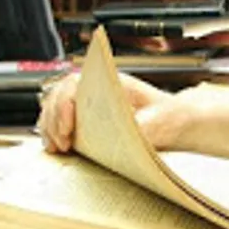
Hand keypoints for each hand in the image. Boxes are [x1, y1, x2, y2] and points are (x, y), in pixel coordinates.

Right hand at [38, 70, 184, 153]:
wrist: (178, 121)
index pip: (75, 84)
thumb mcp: (161, 120)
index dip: (64, 104)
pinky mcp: (90, 119)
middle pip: (59, 95)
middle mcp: (98, 90)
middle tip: (61, 143)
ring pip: (55, 106)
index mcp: (114, 82)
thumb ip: (143, 127)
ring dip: (50, 126)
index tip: (68, 127)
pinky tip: (55, 145)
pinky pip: (61, 120)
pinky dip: (54, 132)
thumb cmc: (171, 116)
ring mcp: (92, 103)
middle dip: (53, 120)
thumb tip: (126, 134)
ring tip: (55, 147)